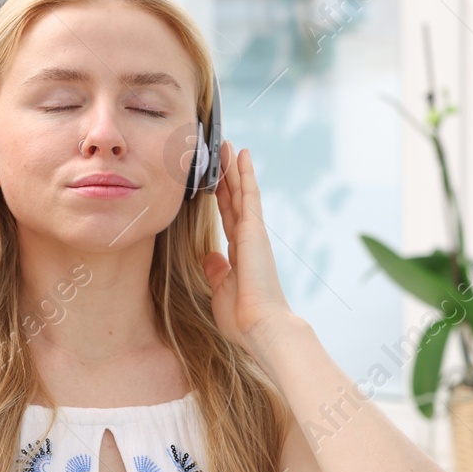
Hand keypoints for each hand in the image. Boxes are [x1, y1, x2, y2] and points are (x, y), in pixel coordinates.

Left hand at [203, 140, 294, 349]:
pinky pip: (248, 195)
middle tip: (223, 152)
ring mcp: (253, 233)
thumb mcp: (221, 291)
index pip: (228, 218)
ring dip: (235, 168)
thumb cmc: (243, 318)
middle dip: (228, 176)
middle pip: (235, 200)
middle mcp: (248, 239)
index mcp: (239, 254)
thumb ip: (217, 271)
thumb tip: (211, 257)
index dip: (222, 198)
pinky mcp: (254, 230)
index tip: (216, 181)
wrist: (261, 326)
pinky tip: (242, 155)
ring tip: (230, 145)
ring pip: (241, 192)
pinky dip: (244, 174)